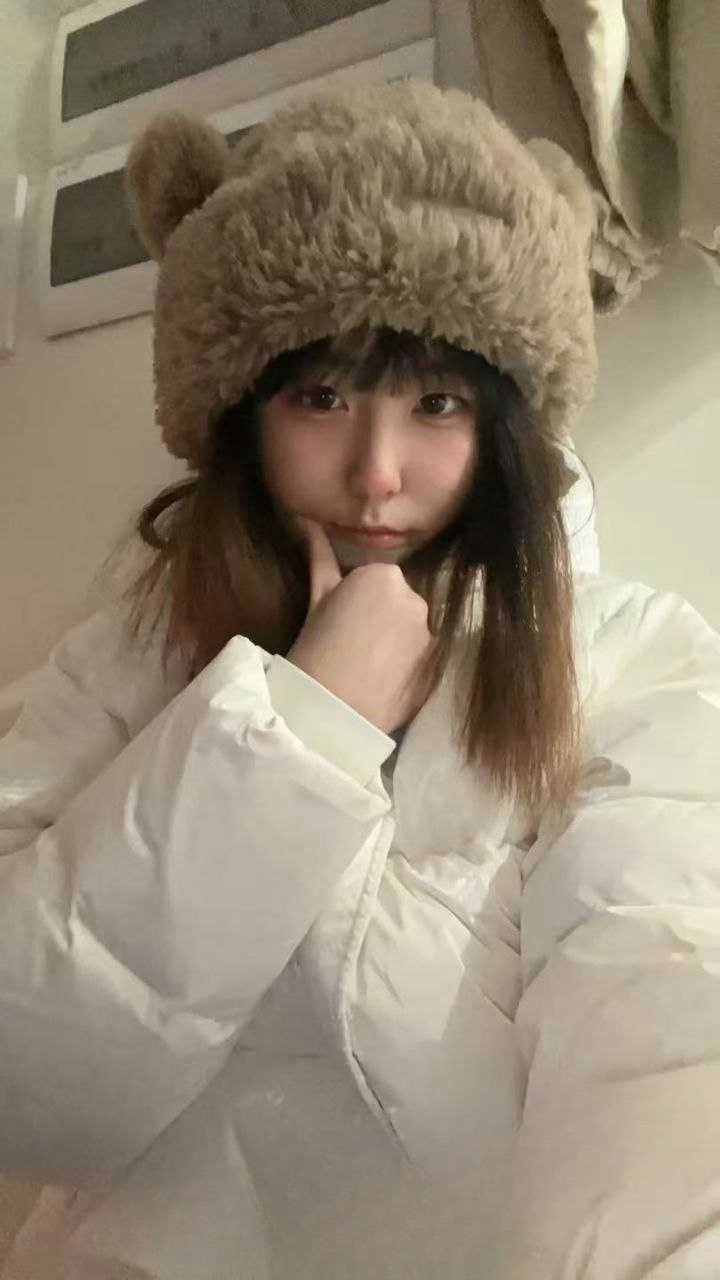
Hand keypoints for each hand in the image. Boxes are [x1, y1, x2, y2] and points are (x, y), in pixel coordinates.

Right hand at [286, 517, 436, 733]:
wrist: (329, 706)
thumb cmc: (314, 647)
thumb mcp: (316, 597)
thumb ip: (320, 557)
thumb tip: (306, 521)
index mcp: (385, 575)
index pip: (378, 582)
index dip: (359, 603)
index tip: (342, 624)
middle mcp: (415, 598)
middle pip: (401, 604)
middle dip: (383, 620)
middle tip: (354, 647)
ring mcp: (429, 633)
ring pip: (414, 633)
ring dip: (398, 644)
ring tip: (370, 669)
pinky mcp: (437, 667)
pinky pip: (424, 660)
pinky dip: (409, 667)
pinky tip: (386, 683)